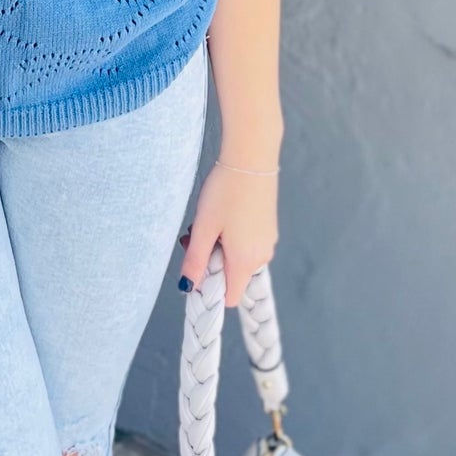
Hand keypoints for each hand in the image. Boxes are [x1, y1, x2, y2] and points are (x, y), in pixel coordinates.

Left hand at [180, 158, 278, 306]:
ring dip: (218, 247)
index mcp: (245, 261)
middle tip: (191, 237)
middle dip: (209, 262)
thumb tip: (188, 287)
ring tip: (205, 222)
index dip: (209, 289)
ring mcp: (267, 241)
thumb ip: (195, 261)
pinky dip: (230, 237)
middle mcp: (261, 255)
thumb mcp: (204, 228)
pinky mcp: (267, 227)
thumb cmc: (225, 192)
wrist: (251, 158)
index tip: (194, 267)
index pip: (229, 297)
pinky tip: (221, 215)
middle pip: (231, 276)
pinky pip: (246, 244)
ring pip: (237, 258)